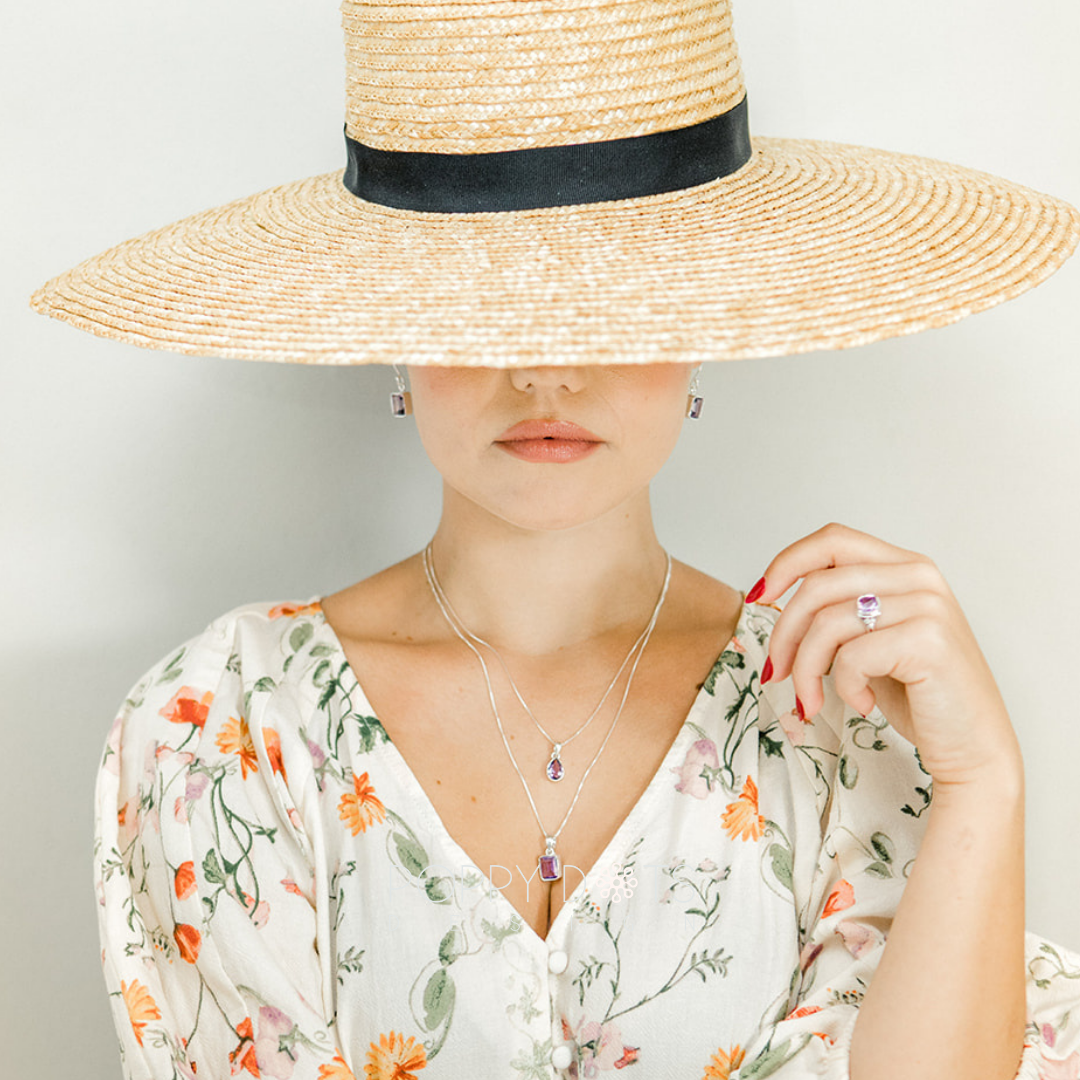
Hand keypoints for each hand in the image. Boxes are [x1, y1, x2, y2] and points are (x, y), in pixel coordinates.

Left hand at [748, 522, 1022, 791]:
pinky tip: (862, 705)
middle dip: (784, 633)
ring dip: (806, 669)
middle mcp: (919, 576)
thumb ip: (838, 610)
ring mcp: (927, 605)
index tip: (759, 597)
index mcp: (905, 566)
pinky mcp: (928, 641)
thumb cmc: (918, 694)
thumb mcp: (872, 639)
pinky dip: (844, 686)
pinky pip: (852, 656)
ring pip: (827, 623)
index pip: (832, 540)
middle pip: (818, 585)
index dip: (786, 563)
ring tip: (812, 699)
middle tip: (776, 672)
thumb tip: (773, 598)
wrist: (973, 746)